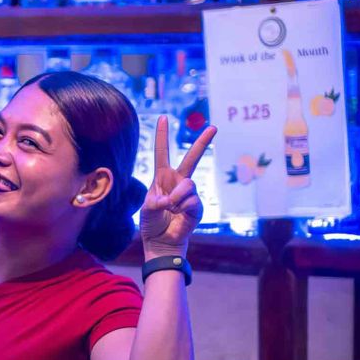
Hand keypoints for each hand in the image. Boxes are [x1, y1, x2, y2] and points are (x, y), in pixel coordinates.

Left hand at [140, 116, 216, 260]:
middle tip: (213, 127)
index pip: (162, 153)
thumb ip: (155, 201)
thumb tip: (170, 200)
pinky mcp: (197, 206)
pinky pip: (192, 201)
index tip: (164, 118)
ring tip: (170, 208)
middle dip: (203, 143)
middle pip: (192, 158)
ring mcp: (189, 194)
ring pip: (188, 184)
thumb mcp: (146, 209)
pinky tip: (178, 215)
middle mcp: (178, 182)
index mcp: (162, 178)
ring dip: (176, 197)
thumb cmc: (151, 223)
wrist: (161, 241)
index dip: (162, 136)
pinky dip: (182, 208)